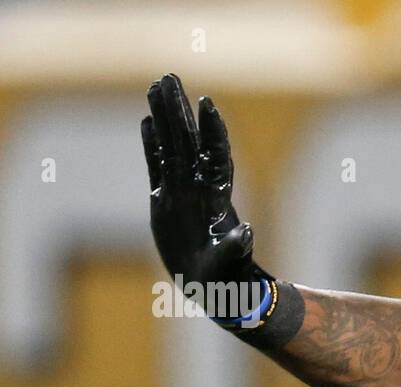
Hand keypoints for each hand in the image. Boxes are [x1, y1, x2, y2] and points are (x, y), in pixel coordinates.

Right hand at [142, 73, 265, 315]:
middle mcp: (200, 188)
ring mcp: (183, 191)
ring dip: (165, 117)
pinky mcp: (166, 200)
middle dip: (180, 110)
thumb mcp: (230, 265)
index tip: (207, 103)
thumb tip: (246, 234)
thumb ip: (235, 248)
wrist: (215, 288)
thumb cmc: (226, 279)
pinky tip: (146, 121)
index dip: (212, 131)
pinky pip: (157, 166)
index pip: (215, 156)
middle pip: (189, 141)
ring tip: (156, 85)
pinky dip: (152, 144)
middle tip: (169, 76)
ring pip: (172, 146)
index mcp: (216, 199)